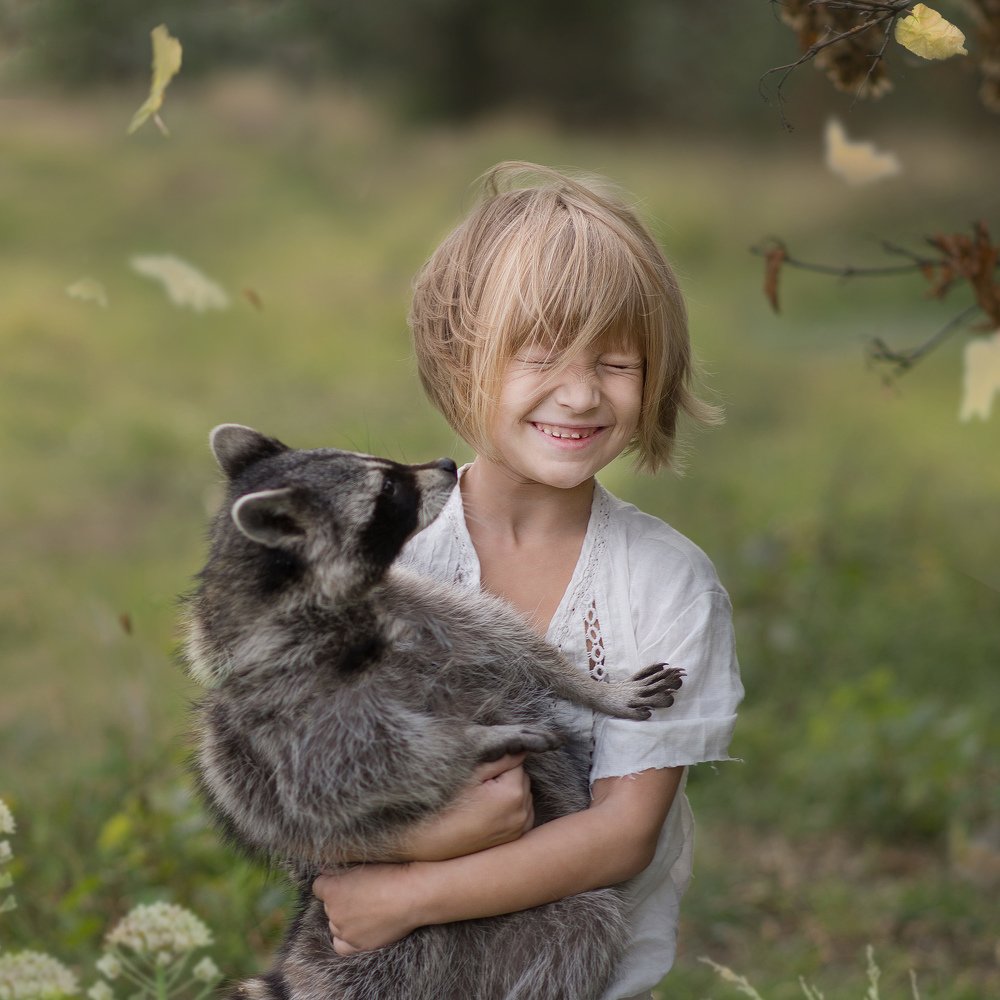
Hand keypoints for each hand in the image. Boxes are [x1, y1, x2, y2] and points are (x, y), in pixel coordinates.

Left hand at [313, 863, 422, 954]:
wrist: (412, 894)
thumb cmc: (390, 872)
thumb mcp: (362, 862)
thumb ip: (338, 869)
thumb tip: (325, 871)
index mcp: (331, 890)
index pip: (319, 886)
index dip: (331, 881)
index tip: (344, 878)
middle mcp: (334, 912)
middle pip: (328, 906)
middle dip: (340, 899)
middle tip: (360, 892)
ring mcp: (345, 931)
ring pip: (334, 924)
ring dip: (344, 917)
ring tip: (364, 909)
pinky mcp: (358, 945)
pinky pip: (340, 945)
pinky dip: (345, 938)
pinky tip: (356, 928)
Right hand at [395, 753, 533, 861]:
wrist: (435, 843)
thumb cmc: (448, 805)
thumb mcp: (470, 776)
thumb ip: (499, 759)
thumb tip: (521, 747)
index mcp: (512, 793)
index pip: (516, 763)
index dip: (497, 765)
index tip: (480, 776)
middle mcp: (522, 812)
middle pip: (521, 779)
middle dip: (505, 778)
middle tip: (480, 788)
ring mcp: (520, 827)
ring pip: (523, 794)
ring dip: (510, 792)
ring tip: (483, 802)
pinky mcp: (516, 837)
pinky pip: (522, 812)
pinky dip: (511, 808)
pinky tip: (490, 813)